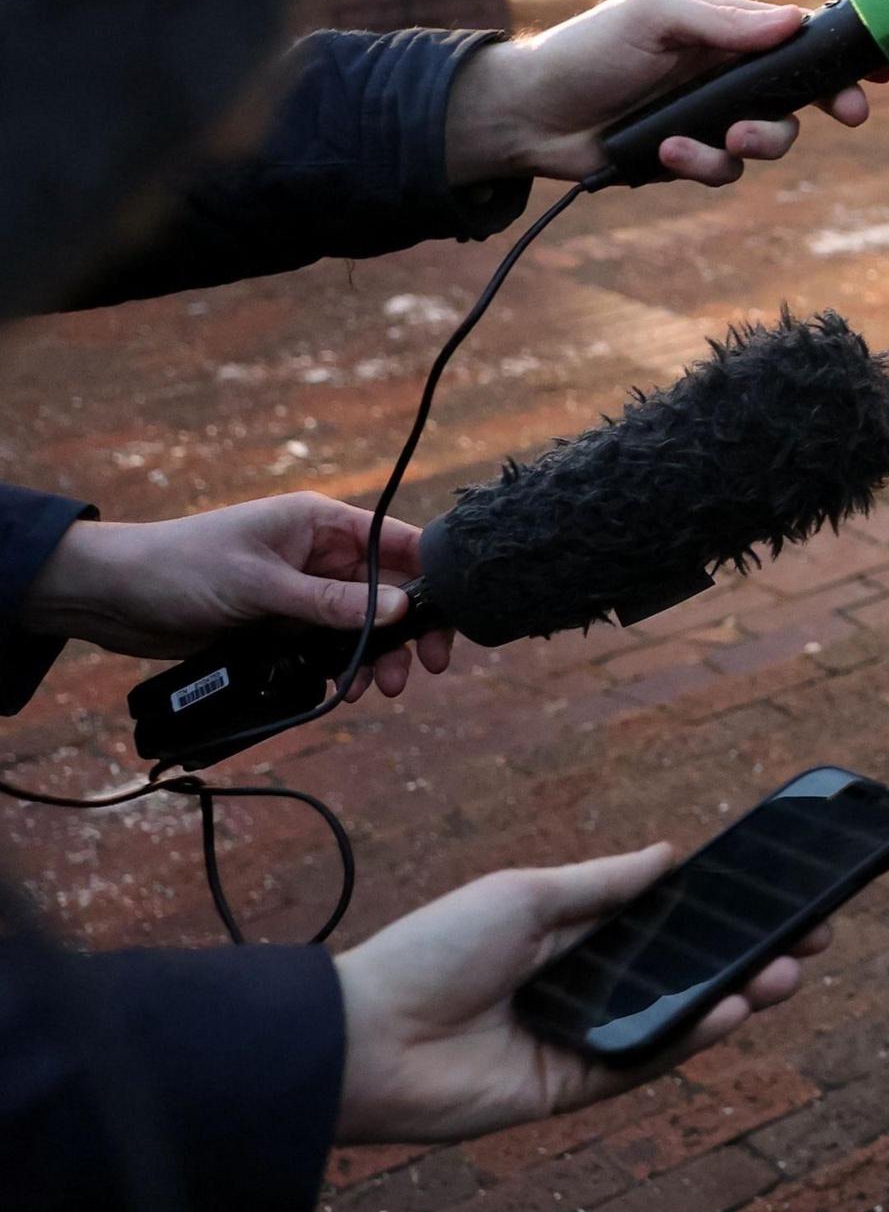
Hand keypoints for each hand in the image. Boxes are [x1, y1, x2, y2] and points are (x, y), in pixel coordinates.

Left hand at [20, 495, 452, 694]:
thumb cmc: (180, 567)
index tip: (452, 618)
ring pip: (363, 625)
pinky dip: (345, 667)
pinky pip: (331, 647)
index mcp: (320, 523)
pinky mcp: (283, 624)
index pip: (398, 543)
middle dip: (410, 631)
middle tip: (429, 667)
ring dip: (378, 656)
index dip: (433, 577)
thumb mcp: (259, 584)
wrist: (114, 597)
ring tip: (381, 689)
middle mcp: (319, 554)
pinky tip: (346, 687)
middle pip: (390, 592)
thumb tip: (399, 612)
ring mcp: (302, 591)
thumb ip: (328, 602)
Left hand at [335, 847, 827, 1144]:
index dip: (723, 909)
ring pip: (678, 1016)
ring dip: (736, 995)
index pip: (665, 919)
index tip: (782, 895)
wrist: (367, 1038)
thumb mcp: (524, 895)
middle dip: (749, 954)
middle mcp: (586, 986)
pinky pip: (647, 1060)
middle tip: (811, 939)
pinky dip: (692, 1037)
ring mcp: (585, 1038)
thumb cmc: (433, 951)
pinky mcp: (577, 1085)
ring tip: (785, 974)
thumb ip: (603, 884)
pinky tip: (732, 1009)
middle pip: (685, 970)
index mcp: (572, 934)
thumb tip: (671, 855)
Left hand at [442, 0, 877, 186]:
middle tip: (847, 113)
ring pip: (772, 139)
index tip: (878, 66)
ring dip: (759, 140)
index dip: (840, 52)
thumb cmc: (586, 50)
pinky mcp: (689, 158)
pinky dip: (704, 164)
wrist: (528, 114)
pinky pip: (725, 170)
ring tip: (725, 138)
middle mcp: (725, 75)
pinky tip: (669, 152)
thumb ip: (723, 22)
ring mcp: (710, 119)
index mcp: (724, 31)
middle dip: (828, 103)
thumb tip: (793, 21)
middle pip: (801, 93)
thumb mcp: (654, 18)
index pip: (796, 38)